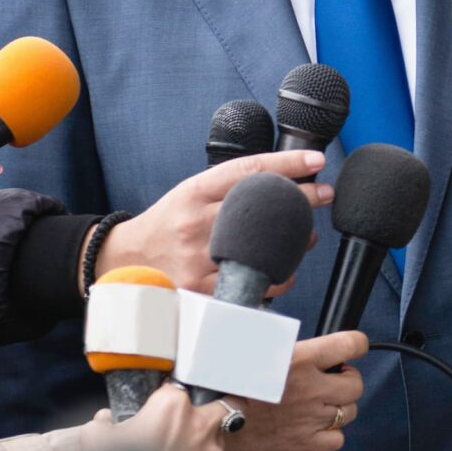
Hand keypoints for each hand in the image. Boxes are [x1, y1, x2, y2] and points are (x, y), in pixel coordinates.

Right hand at [80, 384, 232, 450]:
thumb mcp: (96, 439)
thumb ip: (102, 422)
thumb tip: (103, 421)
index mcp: (172, 405)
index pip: (176, 389)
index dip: (165, 399)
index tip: (157, 409)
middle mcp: (198, 424)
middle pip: (217, 403)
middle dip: (206, 409)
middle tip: (187, 421)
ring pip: (219, 434)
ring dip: (206, 438)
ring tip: (183, 450)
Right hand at [93, 151, 332, 294]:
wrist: (128, 259)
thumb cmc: (170, 223)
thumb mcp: (192, 192)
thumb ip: (229, 186)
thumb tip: (282, 177)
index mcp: (194, 192)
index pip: (247, 171)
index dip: (286, 163)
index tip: (315, 161)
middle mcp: (195, 222)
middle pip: (259, 207)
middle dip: (300, 199)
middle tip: (323, 193)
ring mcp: (198, 257)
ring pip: (261, 248)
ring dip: (294, 241)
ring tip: (306, 234)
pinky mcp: (201, 289)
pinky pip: (253, 282)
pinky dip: (278, 275)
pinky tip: (286, 267)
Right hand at [223, 331, 367, 450]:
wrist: (213, 424)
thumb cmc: (227, 384)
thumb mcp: (253, 349)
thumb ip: (279, 341)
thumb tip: (289, 331)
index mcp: (300, 359)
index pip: (350, 345)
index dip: (356, 345)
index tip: (353, 348)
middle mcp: (312, 388)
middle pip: (355, 384)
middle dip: (348, 380)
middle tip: (333, 379)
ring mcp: (311, 418)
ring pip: (350, 412)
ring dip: (339, 406)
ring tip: (320, 404)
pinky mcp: (305, 444)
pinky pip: (337, 440)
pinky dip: (330, 434)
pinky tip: (314, 427)